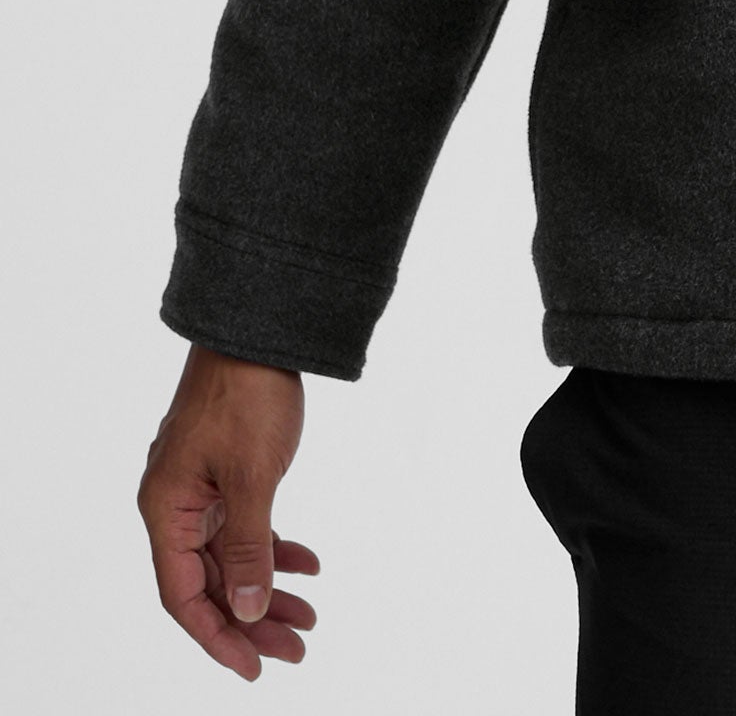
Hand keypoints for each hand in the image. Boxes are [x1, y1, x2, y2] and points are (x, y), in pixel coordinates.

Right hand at [138, 342, 318, 679]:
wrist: (259, 327)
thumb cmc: (246, 393)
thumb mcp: (252, 476)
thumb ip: (249, 545)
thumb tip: (249, 609)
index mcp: (166, 510)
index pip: (184, 596)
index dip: (216, 637)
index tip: (254, 667)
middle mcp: (177, 505)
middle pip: (211, 582)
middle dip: (253, 620)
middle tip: (298, 649)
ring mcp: (202, 489)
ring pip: (233, 557)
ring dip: (268, 588)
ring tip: (309, 618)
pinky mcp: (227, 472)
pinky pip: (248, 526)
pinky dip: (276, 547)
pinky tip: (309, 565)